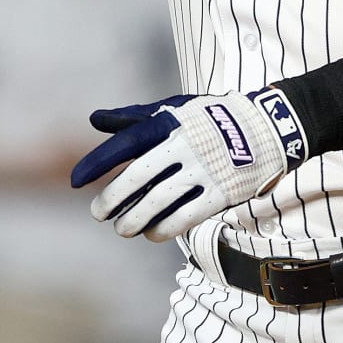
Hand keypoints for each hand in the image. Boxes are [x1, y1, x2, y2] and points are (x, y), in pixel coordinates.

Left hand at [70, 88, 307, 242]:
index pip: (125, 144)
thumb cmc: (210, 118)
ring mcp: (204, 170)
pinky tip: (151, 233)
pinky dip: (164, 228)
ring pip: (159, 202)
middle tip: (98, 214)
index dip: (97, 163)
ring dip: (134, 220)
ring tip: (122, 229)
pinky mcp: (221, 193)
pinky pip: (186, 217)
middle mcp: (184, 146)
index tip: (74, 181)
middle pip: (138, 178)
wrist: (268, 128)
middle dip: (112, 199)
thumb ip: (134, 117)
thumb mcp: (174, 108)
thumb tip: (95, 119)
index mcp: (169, 123)